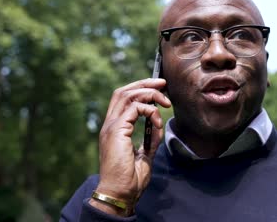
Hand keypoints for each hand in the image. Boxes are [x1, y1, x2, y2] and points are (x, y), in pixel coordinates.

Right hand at [89, 78, 170, 215]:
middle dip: (145, 83)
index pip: (123, 99)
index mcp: (114, 129)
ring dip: (149, 93)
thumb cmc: (130, 179)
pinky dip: (151, 112)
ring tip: (165, 102)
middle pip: (124, 91)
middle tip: (163, 83)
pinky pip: (136, 109)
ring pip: (128, 95)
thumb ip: (149, 140)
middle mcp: (110, 124)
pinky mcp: (117, 130)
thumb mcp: (144, 155)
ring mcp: (112, 126)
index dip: (140, 88)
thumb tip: (158, 128)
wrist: (120, 192)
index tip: (159, 89)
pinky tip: (158, 122)